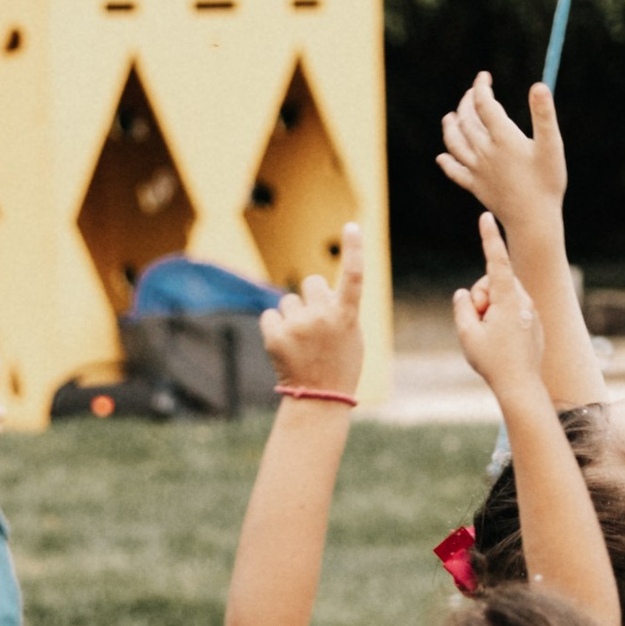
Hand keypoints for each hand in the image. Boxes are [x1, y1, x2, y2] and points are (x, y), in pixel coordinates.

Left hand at [266, 223, 365, 397]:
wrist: (319, 399)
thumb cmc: (340, 366)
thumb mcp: (351, 336)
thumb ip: (339, 309)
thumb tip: (315, 289)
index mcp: (348, 316)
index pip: (353, 275)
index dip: (354, 249)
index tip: (351, 226)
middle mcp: (324, 316)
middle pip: (312, 282)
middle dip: (312, 297)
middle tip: (316, 323)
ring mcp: (299, 326)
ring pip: (288, 301)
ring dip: (293, 316)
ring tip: (302, 342)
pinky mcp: (276, 336)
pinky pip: (270, 315)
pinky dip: (275, 328)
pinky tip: (285, 346)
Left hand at [436, 72, 566, 239]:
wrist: (533, 220)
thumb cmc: (547, 182)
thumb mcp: (551, 145)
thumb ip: (543, 114)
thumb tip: (539, 85)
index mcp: (502, 137)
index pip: (484, 103)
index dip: (481, 86)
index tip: (484, 76)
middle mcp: (485, 151)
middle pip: (467, 120)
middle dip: (467, 102)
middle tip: (472, 92)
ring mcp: (477, 170)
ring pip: (455, 143)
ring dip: (450, 127)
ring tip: (449, 117)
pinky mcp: (476, 187)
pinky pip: (455, 171)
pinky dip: (447, 162)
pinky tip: (443, 157)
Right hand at [450, 214, 546, 402]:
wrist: (521, 386)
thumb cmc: (493, 362)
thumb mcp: (467, 334)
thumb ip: (462, 308)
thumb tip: (465, 294)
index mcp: (508, 298)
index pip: (496, 260)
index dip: (489, 237)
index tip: (485, 216)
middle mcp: (523, 300)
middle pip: (493, 282)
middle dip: (480, 296)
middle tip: (477, 322)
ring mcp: (531, 312)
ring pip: (502, 297)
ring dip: (489, 311)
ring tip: (489, 336)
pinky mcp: (533, 323)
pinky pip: (511, 311)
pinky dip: (500, 320)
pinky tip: (501, 343)